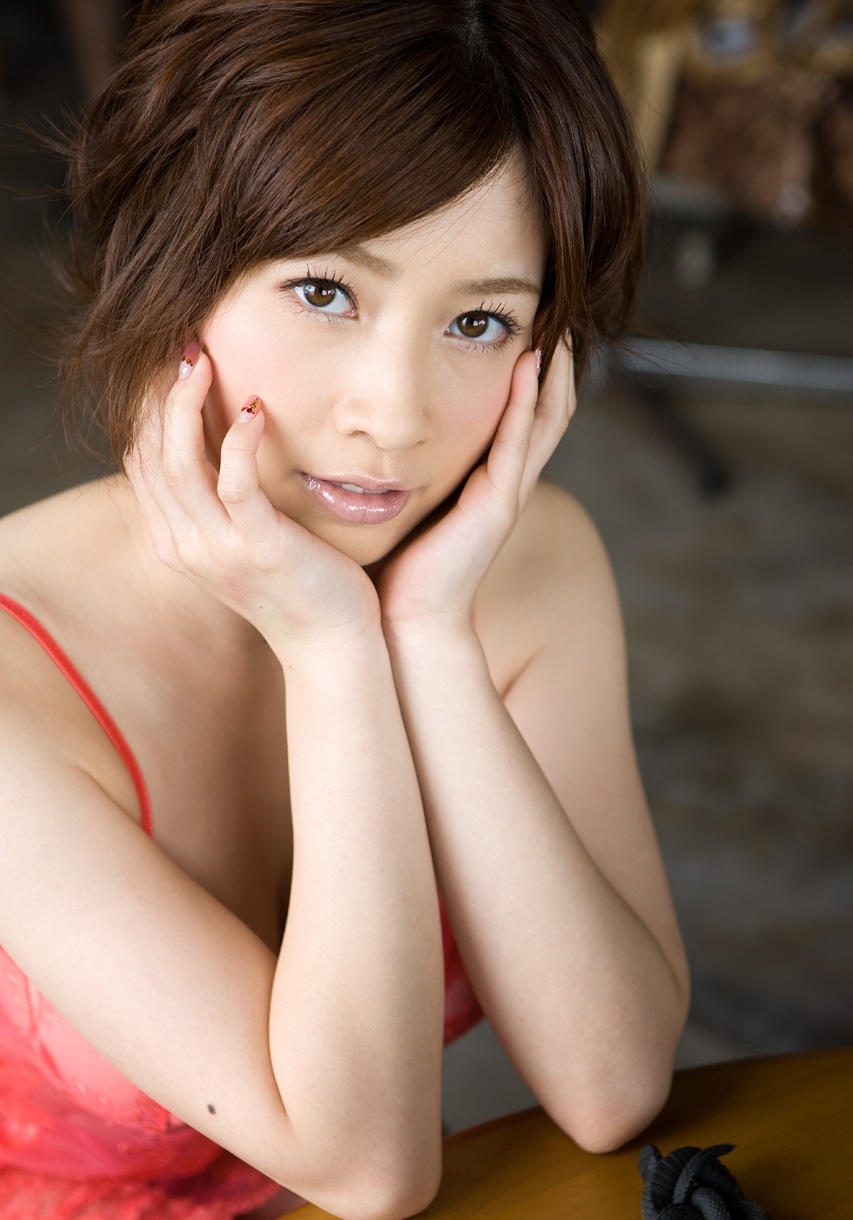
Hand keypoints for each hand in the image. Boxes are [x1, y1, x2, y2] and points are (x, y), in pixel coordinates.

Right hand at [124, 345, 379, 655]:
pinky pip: (235, 483)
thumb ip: (222, 502)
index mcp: (176, 541)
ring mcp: (217, 548)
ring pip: (179, 462)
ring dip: (187, 406)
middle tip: (186, 349)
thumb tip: (223, 443)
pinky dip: (239, 441)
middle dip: (161, 396)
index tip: (173, 366)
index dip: (148, 409)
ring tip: (204, 363)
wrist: (329, 643)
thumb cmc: (297, 585)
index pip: (140, 462)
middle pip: (149, 454)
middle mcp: (184, 545)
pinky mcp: (258, 547)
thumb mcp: (243, 543)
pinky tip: (255, 409)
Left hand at [375, 342, 575, 632]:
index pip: (519, 414)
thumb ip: (398, 466)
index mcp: (486, 480)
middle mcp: (506, 482)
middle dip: (553, 360)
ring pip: (544, 420)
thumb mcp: (402, 501)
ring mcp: (507, 493)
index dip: (528, 371)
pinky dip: (526, 403)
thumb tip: (363, 429)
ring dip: (551, 371)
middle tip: (552, 309)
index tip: (522, 322)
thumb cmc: (396, 566)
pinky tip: (529, 365)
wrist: (406, 620)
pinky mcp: (498, 505)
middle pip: (546, 409)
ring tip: (554, 322)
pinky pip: (518, 443)